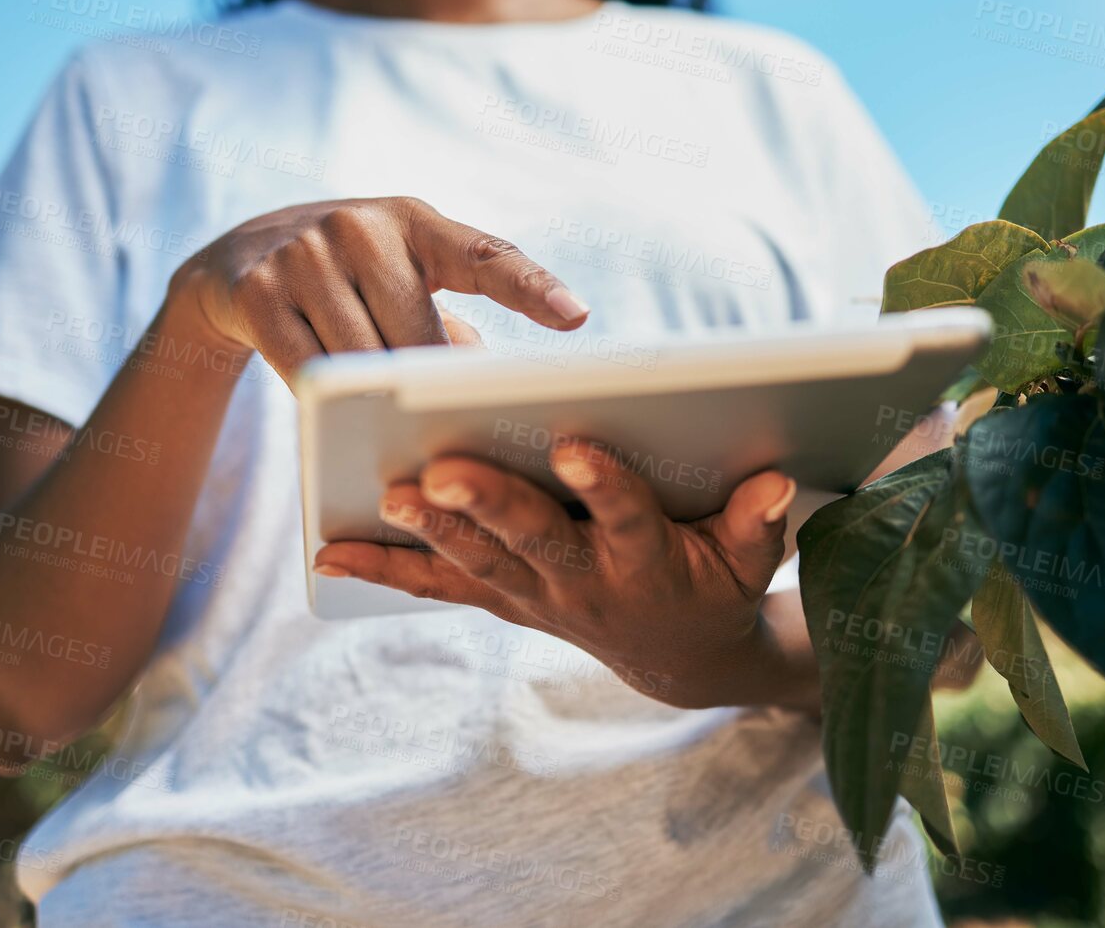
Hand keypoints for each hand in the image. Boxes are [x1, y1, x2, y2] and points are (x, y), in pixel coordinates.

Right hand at [170, 197, 585, 384]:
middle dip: (428, 386)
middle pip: (417, 336)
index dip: (532, 289)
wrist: (236, 260)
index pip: (486, 255)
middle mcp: (360, 225)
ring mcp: (304, 254)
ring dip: (375, 399)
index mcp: (415, 219)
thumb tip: (475, 384)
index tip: (576, 317)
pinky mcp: (257, 291)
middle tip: (439, 424)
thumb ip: (449, 323)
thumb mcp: (402, 279)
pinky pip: (307, 371)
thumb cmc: (351, 280)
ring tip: (382, 418)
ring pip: (362, 360)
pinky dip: (326, 399)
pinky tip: (330, 408)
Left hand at [313, 440, 804, 709]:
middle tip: (441, 470)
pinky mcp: (503, 597)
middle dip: (487, 503)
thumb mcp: (752, 561)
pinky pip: (439, 585)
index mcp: (647, 561)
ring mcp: (536, 595)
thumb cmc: (717, 586)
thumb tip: (773, 479)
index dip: (604, 485)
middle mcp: (583, 582)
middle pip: (531, 538)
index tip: (576, 444)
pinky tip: (331, 552)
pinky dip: (387, 569)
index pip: (627, 517)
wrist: (677, 660)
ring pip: (477, 558)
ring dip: (430, 530)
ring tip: (388, 495)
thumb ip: (759, 521)